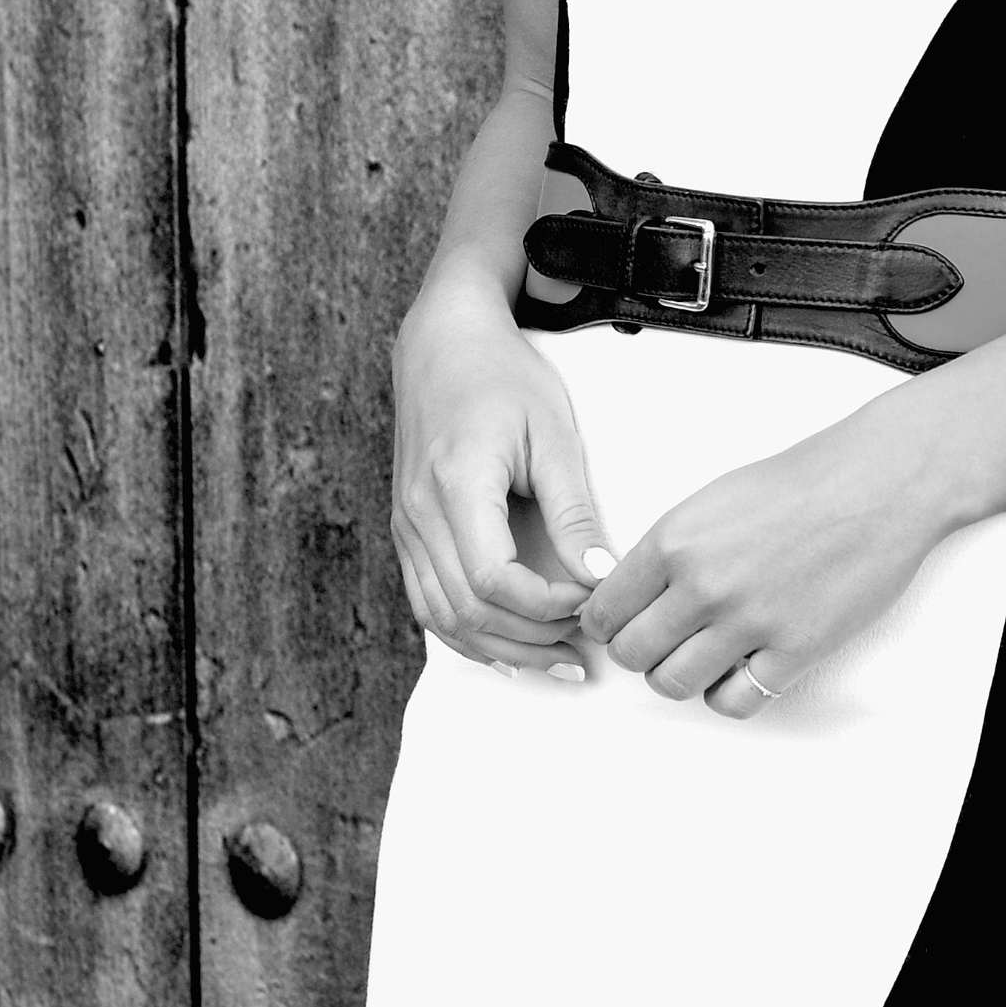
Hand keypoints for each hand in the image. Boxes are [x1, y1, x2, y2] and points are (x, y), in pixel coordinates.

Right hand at [390, 274, 613, 677]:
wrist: (444, 344)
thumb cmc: (503, 378)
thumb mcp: (553, 433)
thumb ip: (574, 509)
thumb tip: (600, 575)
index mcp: (457, 484)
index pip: (494, 579)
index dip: (546, 606)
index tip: (591, 602)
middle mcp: (419, 513)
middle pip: (467, 609)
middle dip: (530, 640)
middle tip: (585, 652)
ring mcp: (405, 524)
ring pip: (442, 617)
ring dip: (500, 649)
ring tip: (557, 663)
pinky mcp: (406, 529)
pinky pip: (427, 601)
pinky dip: (466, 633)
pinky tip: (506, 649)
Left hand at [577, 394, 949, 720]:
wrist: (878, 483)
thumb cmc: (802, 482)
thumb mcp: (711, 500)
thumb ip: (668, 550)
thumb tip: (630, 594)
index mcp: (675, 539)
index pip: (606, 610)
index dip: (610, 623)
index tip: (624, 625)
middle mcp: (703, 584)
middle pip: (632, 654)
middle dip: (641, 653)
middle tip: (665, 641)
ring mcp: (749, 621)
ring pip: (672, 684)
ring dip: (681, 676)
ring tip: (703, 656)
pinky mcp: (794, 651)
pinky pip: (734, 702)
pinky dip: (729, 694)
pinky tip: (741, 669)